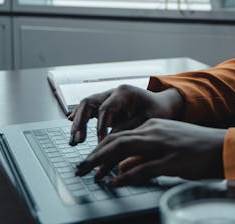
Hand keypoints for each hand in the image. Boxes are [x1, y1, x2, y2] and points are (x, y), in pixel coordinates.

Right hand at [68, 85, 183, 144]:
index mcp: (123, 92)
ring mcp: (107, 98)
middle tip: (77, 141)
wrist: (162, 104)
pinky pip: (89, 110)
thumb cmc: (157, 110)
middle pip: (89, 103)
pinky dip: (80, 118)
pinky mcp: (105, 107)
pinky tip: (72, 126)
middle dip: (81, 122)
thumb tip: (110, 139)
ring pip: (85, 106)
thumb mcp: (148, 119)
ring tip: (74, 141)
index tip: (100, 143)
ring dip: (78, 123)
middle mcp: (112, 93)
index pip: (106, 108)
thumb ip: (129, 127)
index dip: (100, 127)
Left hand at [74, 118, 226, 184]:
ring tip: (89, 174)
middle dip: (94, 155)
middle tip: (79, 169)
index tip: (87, 161)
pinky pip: (142, 168)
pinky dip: (125, 175)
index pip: (119, 135)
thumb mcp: (166, 147)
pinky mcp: (171, 160)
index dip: (100, 149)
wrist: (222, 146)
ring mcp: (162, 145)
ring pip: (124, 150)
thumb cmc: (196, 149)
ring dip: (103, 163)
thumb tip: (120, 167)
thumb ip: (143, 155)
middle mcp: (154, 131)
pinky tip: (114, 182)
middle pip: (116, 140)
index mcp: (153, 126)